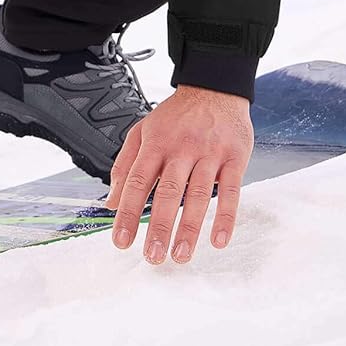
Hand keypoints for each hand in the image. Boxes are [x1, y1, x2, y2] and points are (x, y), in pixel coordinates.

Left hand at [103, 83, 253, 264]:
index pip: (137, 182)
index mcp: (155, 144)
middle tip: (153, 257)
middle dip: (159, 227)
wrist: (214, 88)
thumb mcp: (142, 131)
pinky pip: (232, 191)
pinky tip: (218, 240)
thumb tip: (111, 202)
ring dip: (190, 229)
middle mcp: (181, 149)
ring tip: (180, 255)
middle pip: (168, 192)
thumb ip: (125, 165)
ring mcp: (209, 154)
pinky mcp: (234, 159)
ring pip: (199, 195)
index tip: (121, 241)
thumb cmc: (176, 117)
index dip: (128, 213)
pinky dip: (226, 217)